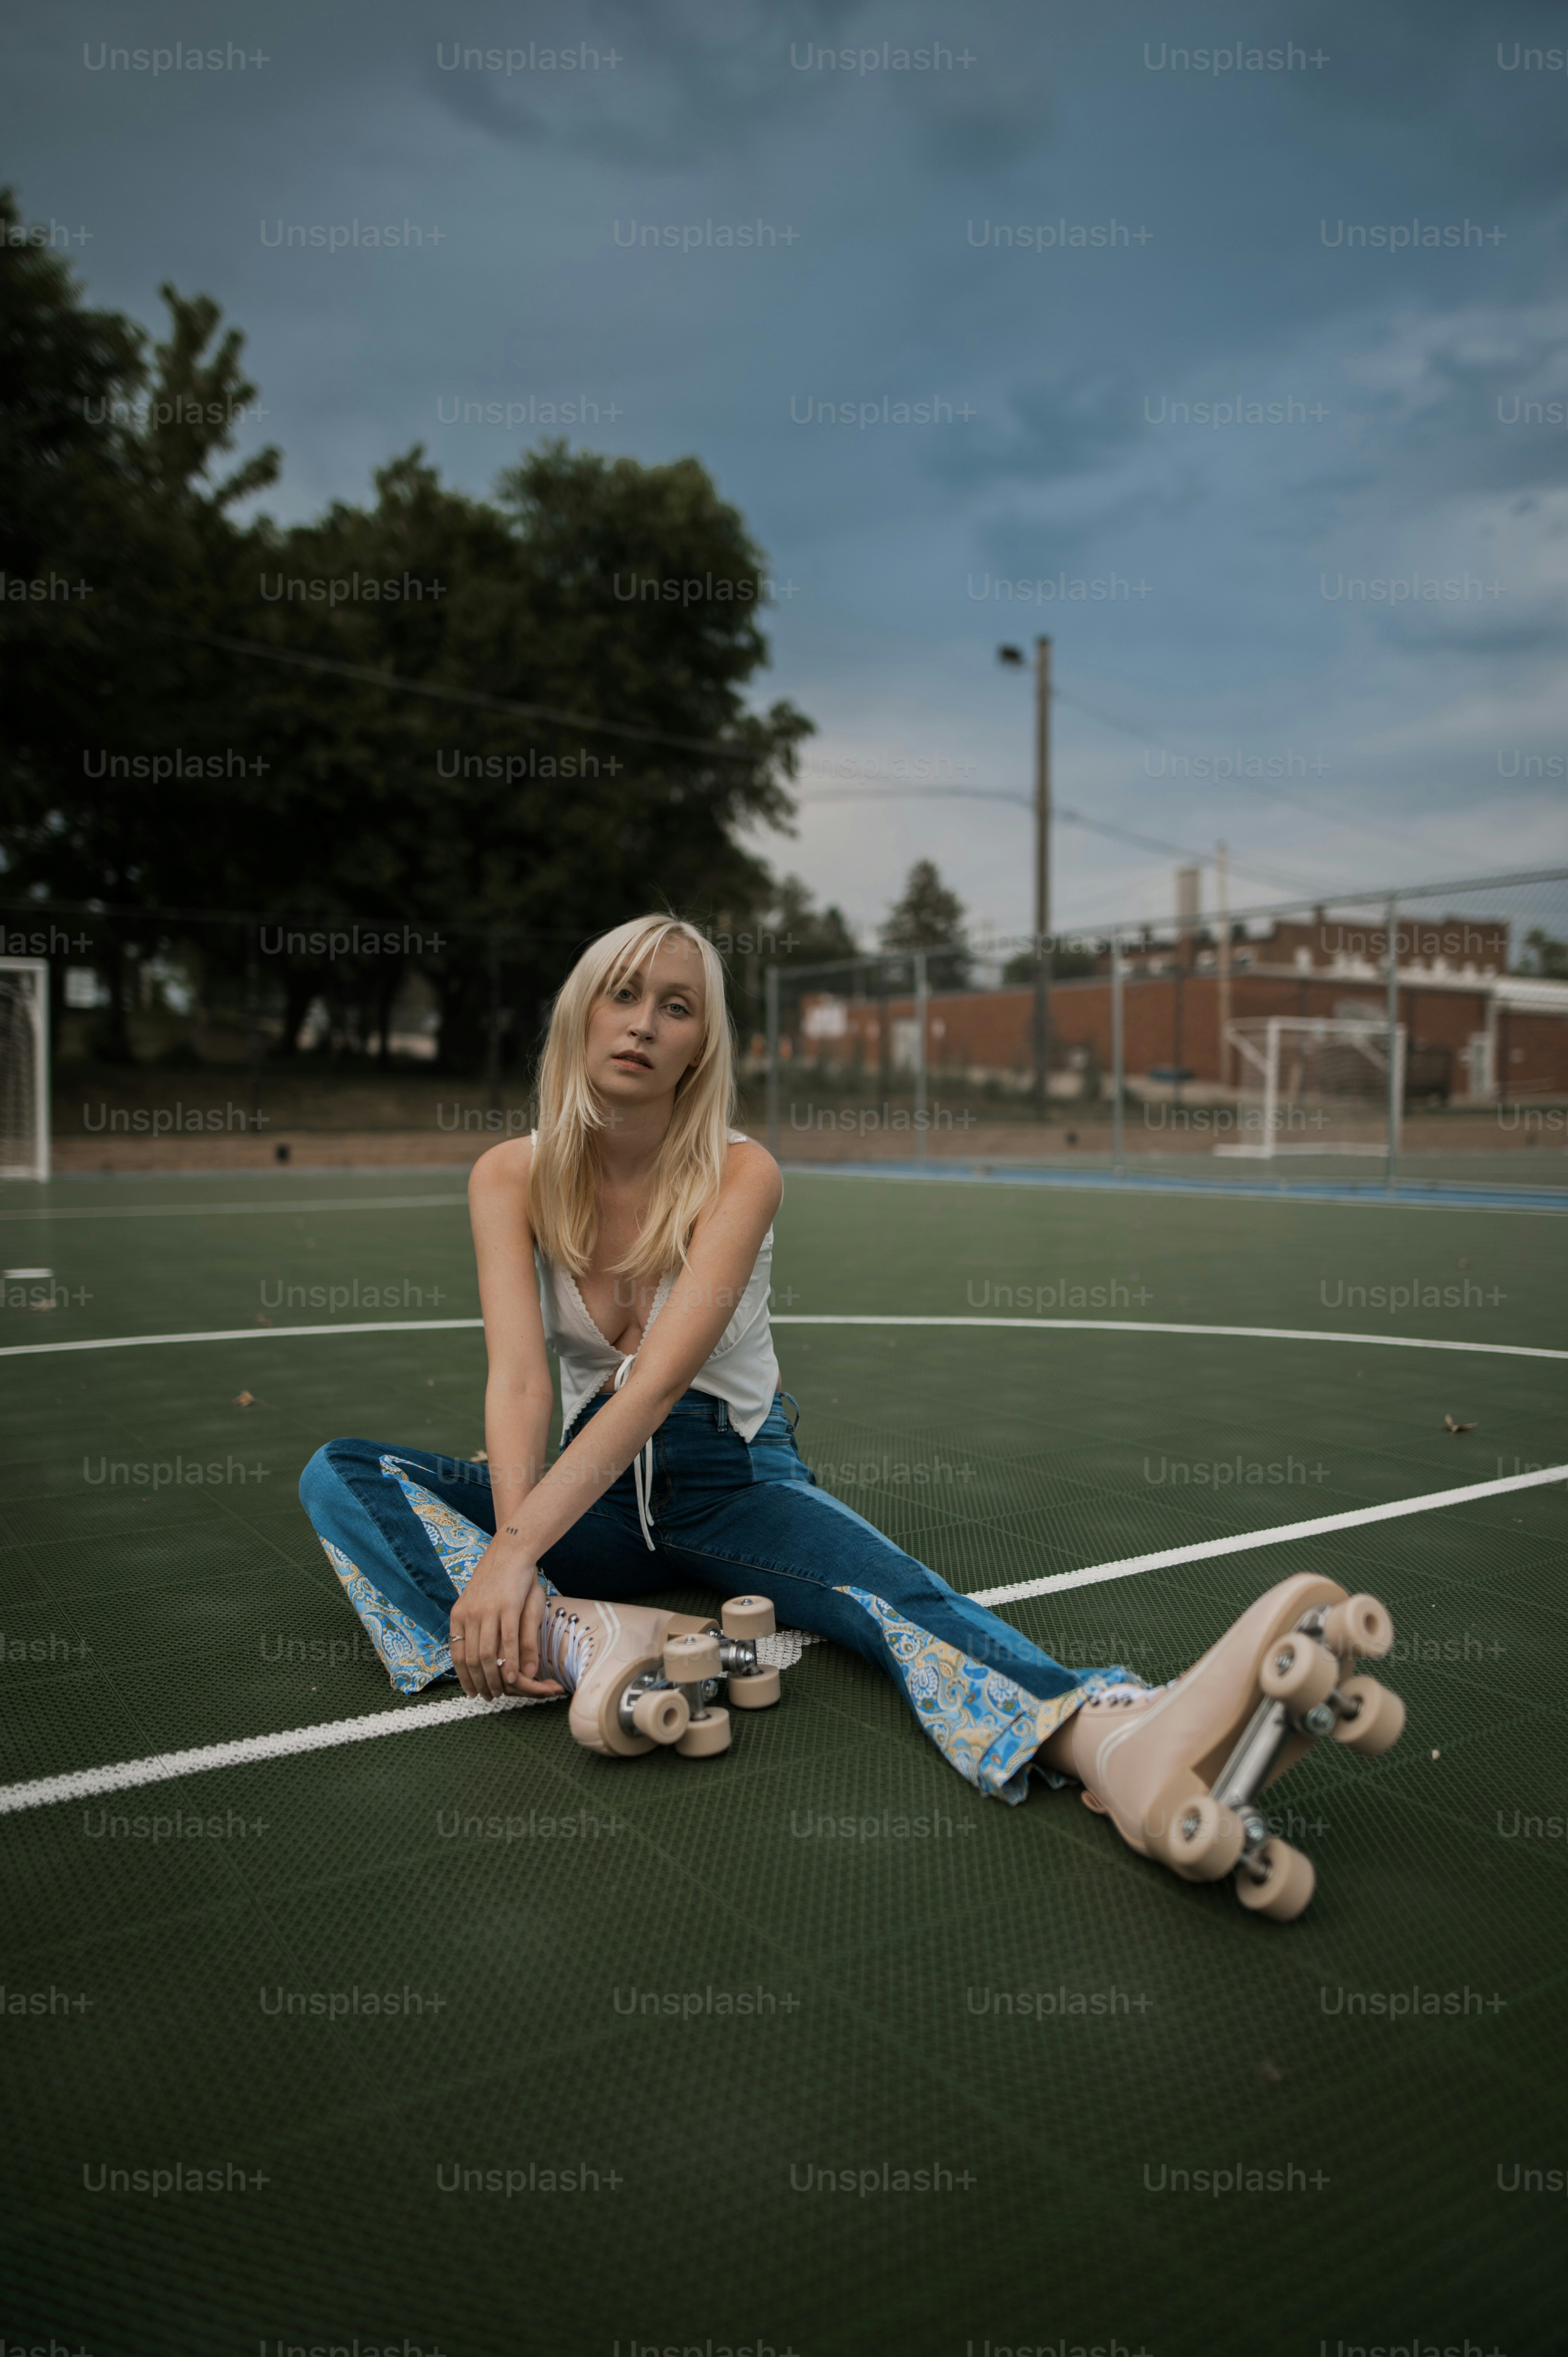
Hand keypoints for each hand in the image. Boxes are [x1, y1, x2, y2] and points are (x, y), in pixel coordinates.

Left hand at [449, 1539, 562, 1702]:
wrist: (511, 1551)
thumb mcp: (482, 1605)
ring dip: (494, 1678)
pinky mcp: (508, 1607)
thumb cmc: (498, 1580)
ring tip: (502, 1692)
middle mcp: (469, 1615)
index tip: (471, 1692)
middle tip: (489, 1697)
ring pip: (486, 1654)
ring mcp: (487, 1611)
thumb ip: (480, 1631)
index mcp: (458, 1615)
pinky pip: (507, 1642)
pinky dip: (510, 1662)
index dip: (462, 1677)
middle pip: (470, 1659)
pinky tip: (514, 1676)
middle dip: (479, 1683)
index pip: (456, 1654)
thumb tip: (479, 1656)